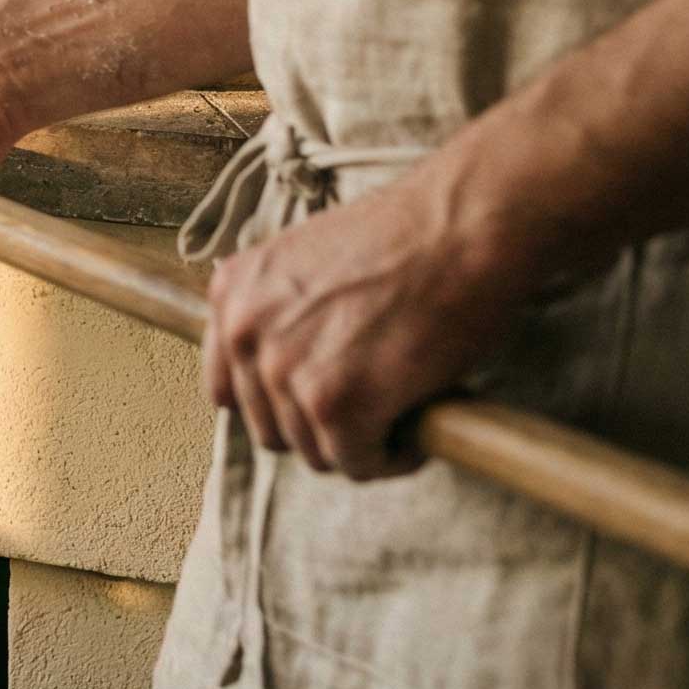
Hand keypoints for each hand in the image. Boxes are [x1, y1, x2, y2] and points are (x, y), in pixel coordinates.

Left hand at [203, 176, 529, 479]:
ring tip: (399, 416)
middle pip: (270, 426)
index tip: (318, 403)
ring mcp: (284, 368)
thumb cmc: (404, 239)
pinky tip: (416, 433)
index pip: (228, 388)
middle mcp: (244, 330)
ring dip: (358, 444)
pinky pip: (356, 462)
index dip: (278, 405)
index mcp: (231, 293)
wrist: (460, 225)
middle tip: (372, 411)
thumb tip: (284, 367)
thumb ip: (279, 313)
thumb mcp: (305, 264)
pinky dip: (390, 459)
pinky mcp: (334, 403)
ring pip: (313, 450)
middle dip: (321, 427)